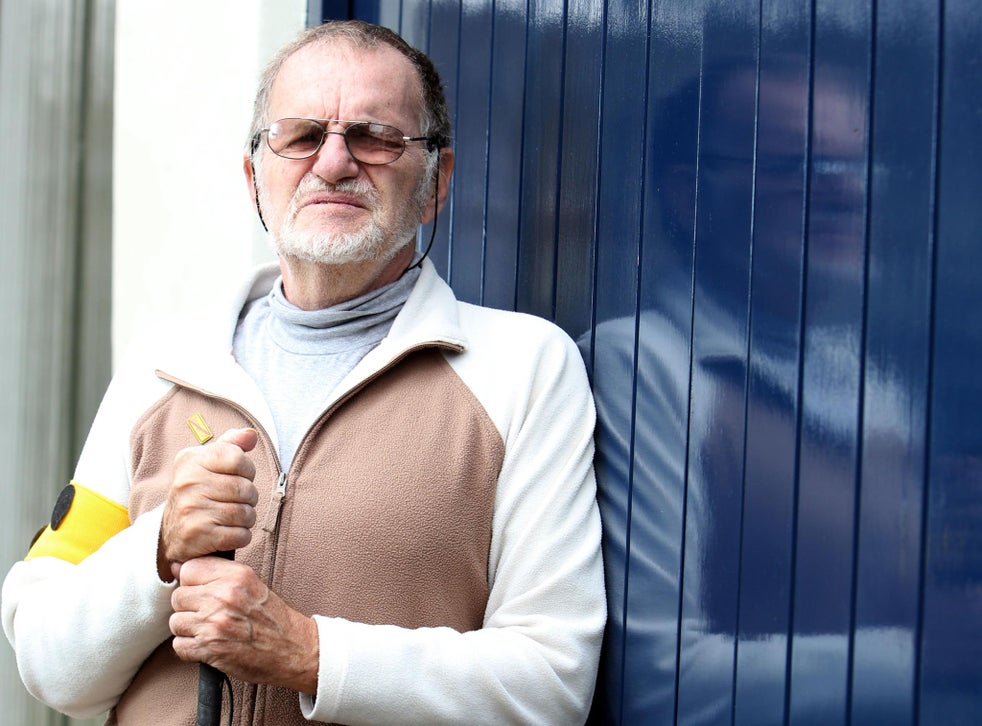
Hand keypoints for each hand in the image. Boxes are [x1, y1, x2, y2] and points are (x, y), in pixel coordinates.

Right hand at [158, 428, 258, 580]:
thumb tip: (250, 435)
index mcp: (191, 460)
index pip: (239, 459)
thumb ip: (231, 445)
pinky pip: (240, 536)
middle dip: (249, 498)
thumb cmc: (198, 493)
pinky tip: (228, 533)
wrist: (169, 534)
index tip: (236, 478)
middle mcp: (187, 482)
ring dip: (246, 519)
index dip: (247, 471)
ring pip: (246, 513)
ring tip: (231, 518)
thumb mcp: (208, 463)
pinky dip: (241, 537)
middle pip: (246, 489)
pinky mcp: (197, 535)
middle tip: (235, 502)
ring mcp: (190, 509)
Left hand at [169, 557, 318, 693]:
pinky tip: (207, 645)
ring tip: (209, 630)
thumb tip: (176, 567)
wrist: (292, 649)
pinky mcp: (209, 649)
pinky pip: (179, 645)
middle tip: (207, 614)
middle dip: (189, 607)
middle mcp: (223, 596)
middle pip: (178, 597)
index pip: (189, 569)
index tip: (201, 591)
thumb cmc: (272, 618)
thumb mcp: (251, 583)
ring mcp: (214, 623)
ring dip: (188, 629)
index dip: (192, 582)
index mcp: (236, 576)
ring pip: (175, 622)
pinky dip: (190, 649)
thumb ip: (217, 574)